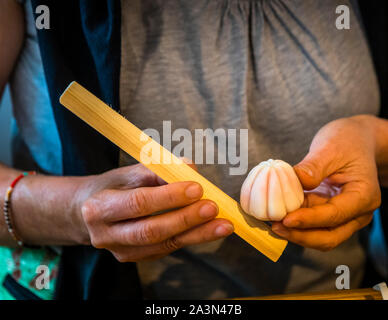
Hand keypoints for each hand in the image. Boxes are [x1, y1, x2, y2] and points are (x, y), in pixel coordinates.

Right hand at [76, 163, 233, 261]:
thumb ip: (158, 170)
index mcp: (99, 207)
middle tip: (212, 207)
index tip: (197, 187)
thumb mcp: (127, 173)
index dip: (169, 197)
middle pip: (150, 230)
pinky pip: (165, 249)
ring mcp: (120, 251)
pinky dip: (190, 238)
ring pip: (162, 245)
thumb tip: (190, 167)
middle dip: (185, 219)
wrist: (86, 214)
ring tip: (222, 224)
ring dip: (196, 234)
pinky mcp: (134, 258)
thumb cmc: (110, 188)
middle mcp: (106, 235)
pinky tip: (210, 230)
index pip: (138, 203)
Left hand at [271, 115, 380, 250]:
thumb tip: (299, 180)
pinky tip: (278, 216)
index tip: (286, 219)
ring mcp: (344, 215)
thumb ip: (315, 165)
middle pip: (329, 237)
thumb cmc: (347, 141)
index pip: (335, 215)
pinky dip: (296, 223)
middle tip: (276, 227)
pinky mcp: (329, 212)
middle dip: (301, 235)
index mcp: (363, 196)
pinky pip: (312, 224)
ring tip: (273, 224)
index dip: (309, 220)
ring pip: (320, 235)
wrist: (356, 140)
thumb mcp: (331, 147)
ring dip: (296, 232)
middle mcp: (357, 212)